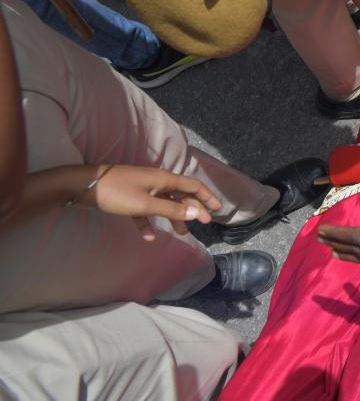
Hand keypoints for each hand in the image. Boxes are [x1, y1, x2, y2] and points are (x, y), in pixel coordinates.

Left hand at [78, 165, 221, 240]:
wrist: (83, 186)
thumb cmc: (117, 193)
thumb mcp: (146, 204)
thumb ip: (172, 210)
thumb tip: (197, 213)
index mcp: (164, 179)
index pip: (193, 186)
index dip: (207, 196)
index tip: (218, 209)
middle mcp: (157, 182)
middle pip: (181, 195)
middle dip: (194, 209)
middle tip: (205, 223)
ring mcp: (143, 189)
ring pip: (165, 204)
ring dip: (175, 217)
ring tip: (182, 233)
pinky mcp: (129, 197)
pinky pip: (145, 211)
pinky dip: (149, 223)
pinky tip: (148, 236)